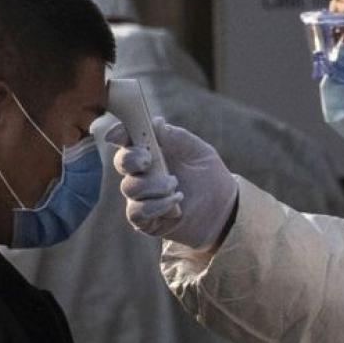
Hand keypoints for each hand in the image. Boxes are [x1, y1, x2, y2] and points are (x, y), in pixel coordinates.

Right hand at [106, 117, 237, 250]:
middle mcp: (142, 172)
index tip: (118, 136)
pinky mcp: (145, 220)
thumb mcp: (197, 150)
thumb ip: (175, 136)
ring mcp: (142, 196)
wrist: (224, 207)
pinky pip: (137, 212)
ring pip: (130, 187)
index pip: (128, 139)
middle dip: (131, 159)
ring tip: (175, 184)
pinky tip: (176, 202)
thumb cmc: (208, 174)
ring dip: (153, 185)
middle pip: (122, 162)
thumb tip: (155, 122)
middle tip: (148, 160)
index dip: (120, 134)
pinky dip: (156, 205)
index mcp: (152, 150)